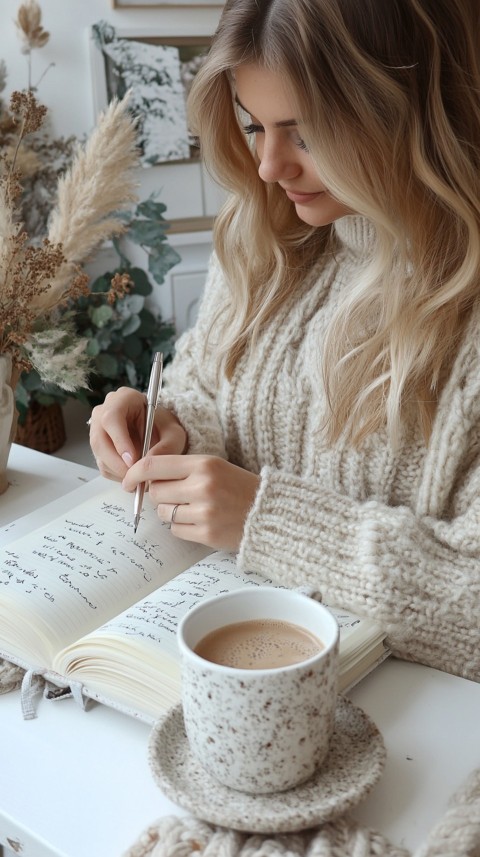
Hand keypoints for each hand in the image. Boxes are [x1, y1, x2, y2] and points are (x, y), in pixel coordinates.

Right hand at [88, 387, 186, 480]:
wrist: (160, 432)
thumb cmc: (165, 427)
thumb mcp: (175, 434)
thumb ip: (166, 446)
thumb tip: (148, 462)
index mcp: (123, 398)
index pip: (112, 418)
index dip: (120, 441)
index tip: (132, 459)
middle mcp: (104, 411)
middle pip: (100, 439)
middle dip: (117, 462)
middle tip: (135, 476)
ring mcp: (98, 429)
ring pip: (99, 455)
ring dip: (118, 470)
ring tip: (139, 477)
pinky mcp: (99, 447)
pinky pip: (102, 465)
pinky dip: (117, 474)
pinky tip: (133, 473)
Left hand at [122, 454, 259, 550]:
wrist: (268, 512)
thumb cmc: (238, 487)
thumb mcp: (213, 467)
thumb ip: (180, 469)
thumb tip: (144, 478)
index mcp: (204, 464)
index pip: (153, 465)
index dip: (134, 473)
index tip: (128, 481)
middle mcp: (203, 486)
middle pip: (155, 491)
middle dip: (159, 494)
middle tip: (177, 495)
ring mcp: (204, 512)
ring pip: (164, 512)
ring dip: (171, 511)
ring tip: (193, 508)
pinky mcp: (206, 533)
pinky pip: (176, 530)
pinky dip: (182, 527)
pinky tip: (200, 521)